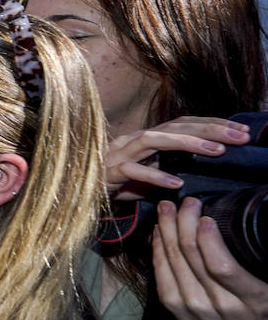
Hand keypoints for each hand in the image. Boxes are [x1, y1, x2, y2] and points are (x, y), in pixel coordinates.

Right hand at [105, 116, 249, 201]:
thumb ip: (169, 168)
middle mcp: (134, 140)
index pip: (183, 124)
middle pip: (175, 127)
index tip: (242, 131)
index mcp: (146, 139)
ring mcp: (120, 153)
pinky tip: (176, 183)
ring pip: (155, 140)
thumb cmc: (115, 186)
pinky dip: (155, 175)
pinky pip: (134, 171)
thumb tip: (200, 170)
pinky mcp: (109, 172)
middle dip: (210, 130)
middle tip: (241, 136)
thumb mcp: (149, 176)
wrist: (76, 195)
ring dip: (187, 143)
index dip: (212, 125)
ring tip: (216, 151)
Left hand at [153, 198, 267, 319]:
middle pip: (191, 256)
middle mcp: (219, 305)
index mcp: (252, 302)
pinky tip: (159, 229)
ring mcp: (192, 306)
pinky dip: (158, 246)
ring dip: (168, 228)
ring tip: (168, 207)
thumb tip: (260, 233)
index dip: (209, 239)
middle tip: (187, 201)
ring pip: (172, 259)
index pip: (221, 268)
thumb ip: (262, 269)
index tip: (206, 216)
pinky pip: (160, 270)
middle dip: (185, 222)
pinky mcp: (173, 306)